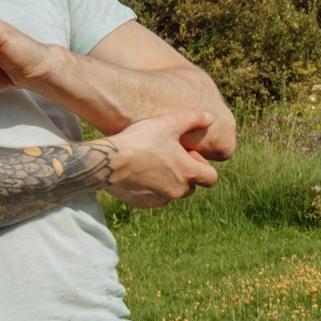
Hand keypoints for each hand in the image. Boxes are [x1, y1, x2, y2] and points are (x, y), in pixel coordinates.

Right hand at [101, 110, 219, 207]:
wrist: (109, 161)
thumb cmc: (141, 140)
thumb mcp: (169, 123)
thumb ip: (193, 118)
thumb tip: (210, 117)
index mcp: (188, 173)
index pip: (211, 178)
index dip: (202, 165)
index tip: (187, 154)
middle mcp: (178, 191)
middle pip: (191, 186)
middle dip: (185, 174)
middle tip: (169, 157)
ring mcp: (160, 198)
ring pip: (173, 193)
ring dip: (169, 182)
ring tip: (153, 163)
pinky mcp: (143, 203)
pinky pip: (155, 198)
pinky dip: (152, 189)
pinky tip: (140, 173)